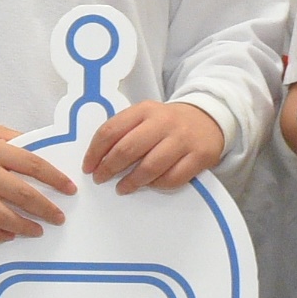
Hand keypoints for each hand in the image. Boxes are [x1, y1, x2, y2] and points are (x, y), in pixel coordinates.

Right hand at [0, 120, 74, 240]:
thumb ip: (15, 140)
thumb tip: (43, 152)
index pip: (33, 165)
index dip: (55, 179)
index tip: (69, 189)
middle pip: (21, 194)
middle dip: (45, 209)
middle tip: (59, 218)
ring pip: (1, 216)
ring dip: (24, 226)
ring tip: (38, 230)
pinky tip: (9, 235)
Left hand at [84, 96, 223, 190]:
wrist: (208, 118)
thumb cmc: (167, 123)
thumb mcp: (145, 116)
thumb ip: (123, 131)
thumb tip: (97, 159)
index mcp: (144, 110)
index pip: (111, 130)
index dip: (95, 152)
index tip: (88, 167)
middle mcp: (163, 122)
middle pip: (128, 149)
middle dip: (109, 168)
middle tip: (100, 179)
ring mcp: (182, 140)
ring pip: (150, 166)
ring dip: (132, 181)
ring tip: (122, 188)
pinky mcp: (199, 156)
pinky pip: (173, 178)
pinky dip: (157, 185)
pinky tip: (149, 185)